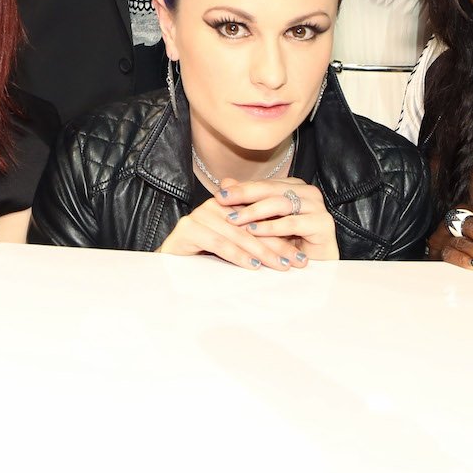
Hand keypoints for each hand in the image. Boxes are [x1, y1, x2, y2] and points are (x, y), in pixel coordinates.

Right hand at [159, 195, 303, 269]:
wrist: (170, 267)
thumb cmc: (207, 258)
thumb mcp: (238, 247)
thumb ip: (258, 239)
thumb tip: (294, 243)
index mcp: (228, 205)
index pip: (260, 218)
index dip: (283, 234)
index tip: (302, 253)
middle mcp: (213, 206)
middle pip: (252, 226)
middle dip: (278, 245)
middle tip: (298, 261)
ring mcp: (199, 216)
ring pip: (238, 234)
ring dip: (263, 252)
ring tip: (282, 266)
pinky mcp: (188, 230)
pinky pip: (219, 243)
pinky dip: (238, 255)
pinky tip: (254, 266)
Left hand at [215, 177, 339, 261]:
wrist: (316, 266)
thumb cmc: (289, 243)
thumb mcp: (264, 221)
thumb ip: (247, 201)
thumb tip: (225, 182)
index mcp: (295, 187)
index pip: (264, 184)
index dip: (241, 188)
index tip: (220, 194)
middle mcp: (308, 193)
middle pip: (271, 190)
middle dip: (244, 195)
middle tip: (223, 201)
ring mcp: (318, 207)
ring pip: (281, 204)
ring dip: (254, 212)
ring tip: (234, 219)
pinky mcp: (323, 225)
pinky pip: (292, 224)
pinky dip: (271, 227)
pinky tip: (254, 231)